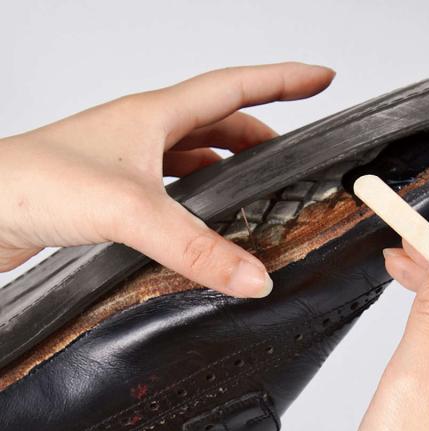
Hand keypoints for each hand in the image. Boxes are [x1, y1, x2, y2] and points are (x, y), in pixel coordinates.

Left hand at [0, 62, 334, 296]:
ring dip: (231, 166)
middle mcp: (144, 134)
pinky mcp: (115, 194)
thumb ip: (197, 248)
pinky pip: (174, 187)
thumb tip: (254, 276)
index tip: (320, 80)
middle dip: (263, 131)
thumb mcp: (131, 211)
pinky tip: (206, 219)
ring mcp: (129, 162)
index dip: (283, 80)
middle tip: (294, 155)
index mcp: (154, 116)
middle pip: (220, 121)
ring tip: (260, 188)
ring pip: (197, 154)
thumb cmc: (31, 181)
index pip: (234, 87)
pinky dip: (200, 198)